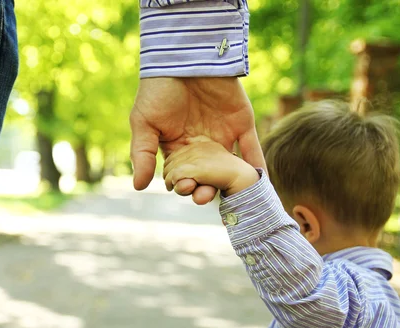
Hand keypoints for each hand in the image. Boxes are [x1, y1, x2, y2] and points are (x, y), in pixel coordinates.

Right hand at [130, 77, 264, 204]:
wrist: (184, 57)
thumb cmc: (158, 89)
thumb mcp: (143, 122)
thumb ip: (143, 153)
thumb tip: (138, 186)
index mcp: (177, 148)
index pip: (183, 176)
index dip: (184, 185)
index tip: (184, 188)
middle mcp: (201, 147)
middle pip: (207, 177)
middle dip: (206, 190)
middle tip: (204, 196)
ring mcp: (223, 137)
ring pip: (230, 169)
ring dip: (233, 185)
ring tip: (233, 198)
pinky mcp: (242, 125)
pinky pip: (252, 149)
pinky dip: (258, 166)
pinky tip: (261, 184)